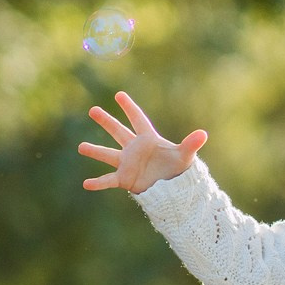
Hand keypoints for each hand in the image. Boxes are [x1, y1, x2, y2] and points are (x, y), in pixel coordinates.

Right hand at [79, 91, 206, 194]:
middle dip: (106, 121)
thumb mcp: (184, 156)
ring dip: (95, 151)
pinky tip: (86, 184)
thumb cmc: (179, 170)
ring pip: (108, 154)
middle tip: (92, 110)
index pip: (137, 119)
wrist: (174, 190)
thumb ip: (190, 144)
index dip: (129, 107)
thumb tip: (203, 134)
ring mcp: (128, 163)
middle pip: (118, 131)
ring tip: (81, 147)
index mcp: (149, 139)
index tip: (119, 94)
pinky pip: (108, 180)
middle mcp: (135, 149)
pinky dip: (98, 183)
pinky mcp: (125, 179)